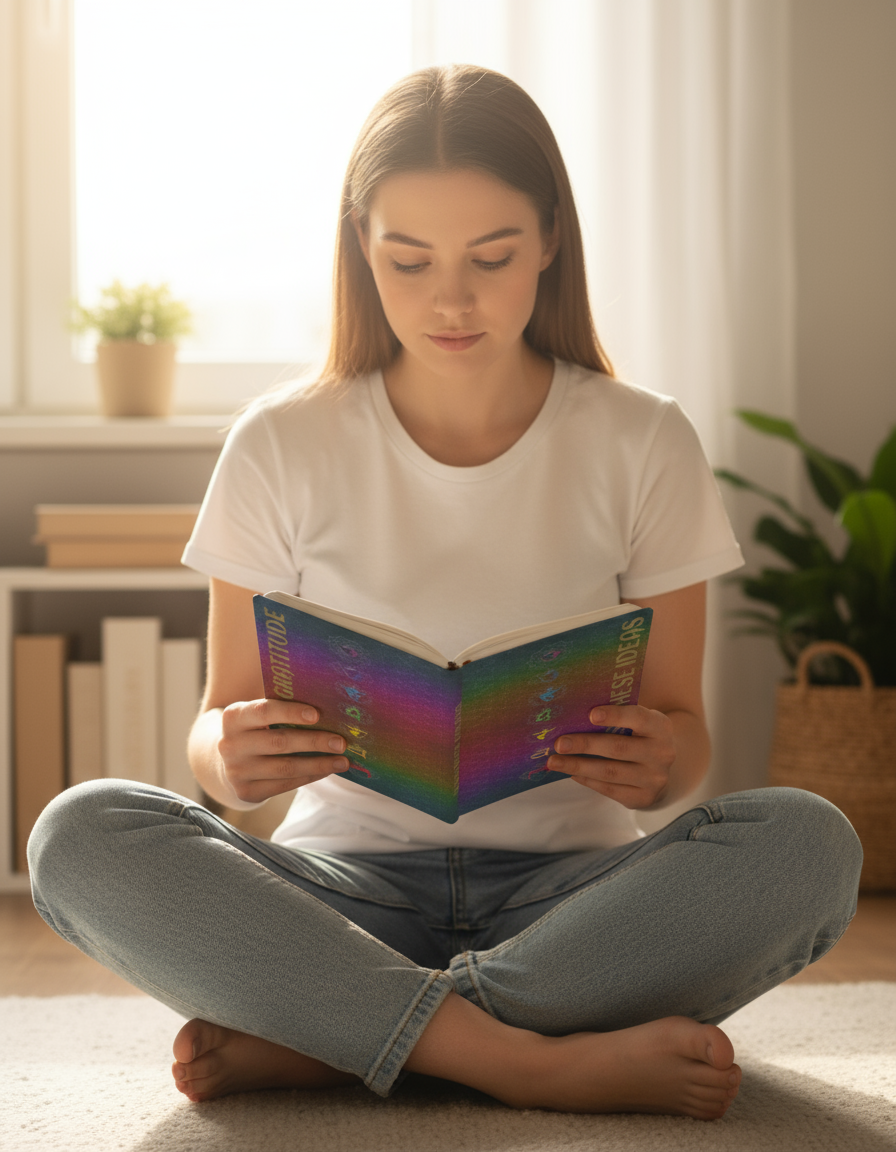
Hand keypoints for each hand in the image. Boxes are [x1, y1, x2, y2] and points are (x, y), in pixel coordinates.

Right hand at [217, 698, 347, 803]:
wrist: (228, 760)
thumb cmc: (256, 729)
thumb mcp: (258, 715)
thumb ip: (283, 708)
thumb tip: (328, 710)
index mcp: (233, 717)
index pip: (264, 711)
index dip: (291, 712)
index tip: (317, 714)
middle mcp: (230, 744)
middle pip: (279, 742)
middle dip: (314, 741)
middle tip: (341, 742)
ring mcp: (236, 771)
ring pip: (285, 767)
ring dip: (318, 764)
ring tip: (342, 761)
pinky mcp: (246, 792)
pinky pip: (284, 785)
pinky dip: (309, 776)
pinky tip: (326, 770)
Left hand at [547, 705, 675, 809]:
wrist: (662, 768)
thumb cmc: (639, 736)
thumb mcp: (637, 722)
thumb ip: (617, 717)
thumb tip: (575, 715)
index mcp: (660, 726)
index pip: (638, 718)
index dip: (615, 715)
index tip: (591, 714)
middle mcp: (662, 753)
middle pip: (618, 748)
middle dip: (585, 745)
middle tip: (559, 744)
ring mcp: (655, 778)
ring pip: (610, 772)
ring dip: (579, 767)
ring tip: (555, 762)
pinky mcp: (644, 797)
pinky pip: (610, 789)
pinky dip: (588, 780)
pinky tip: (572, 773)